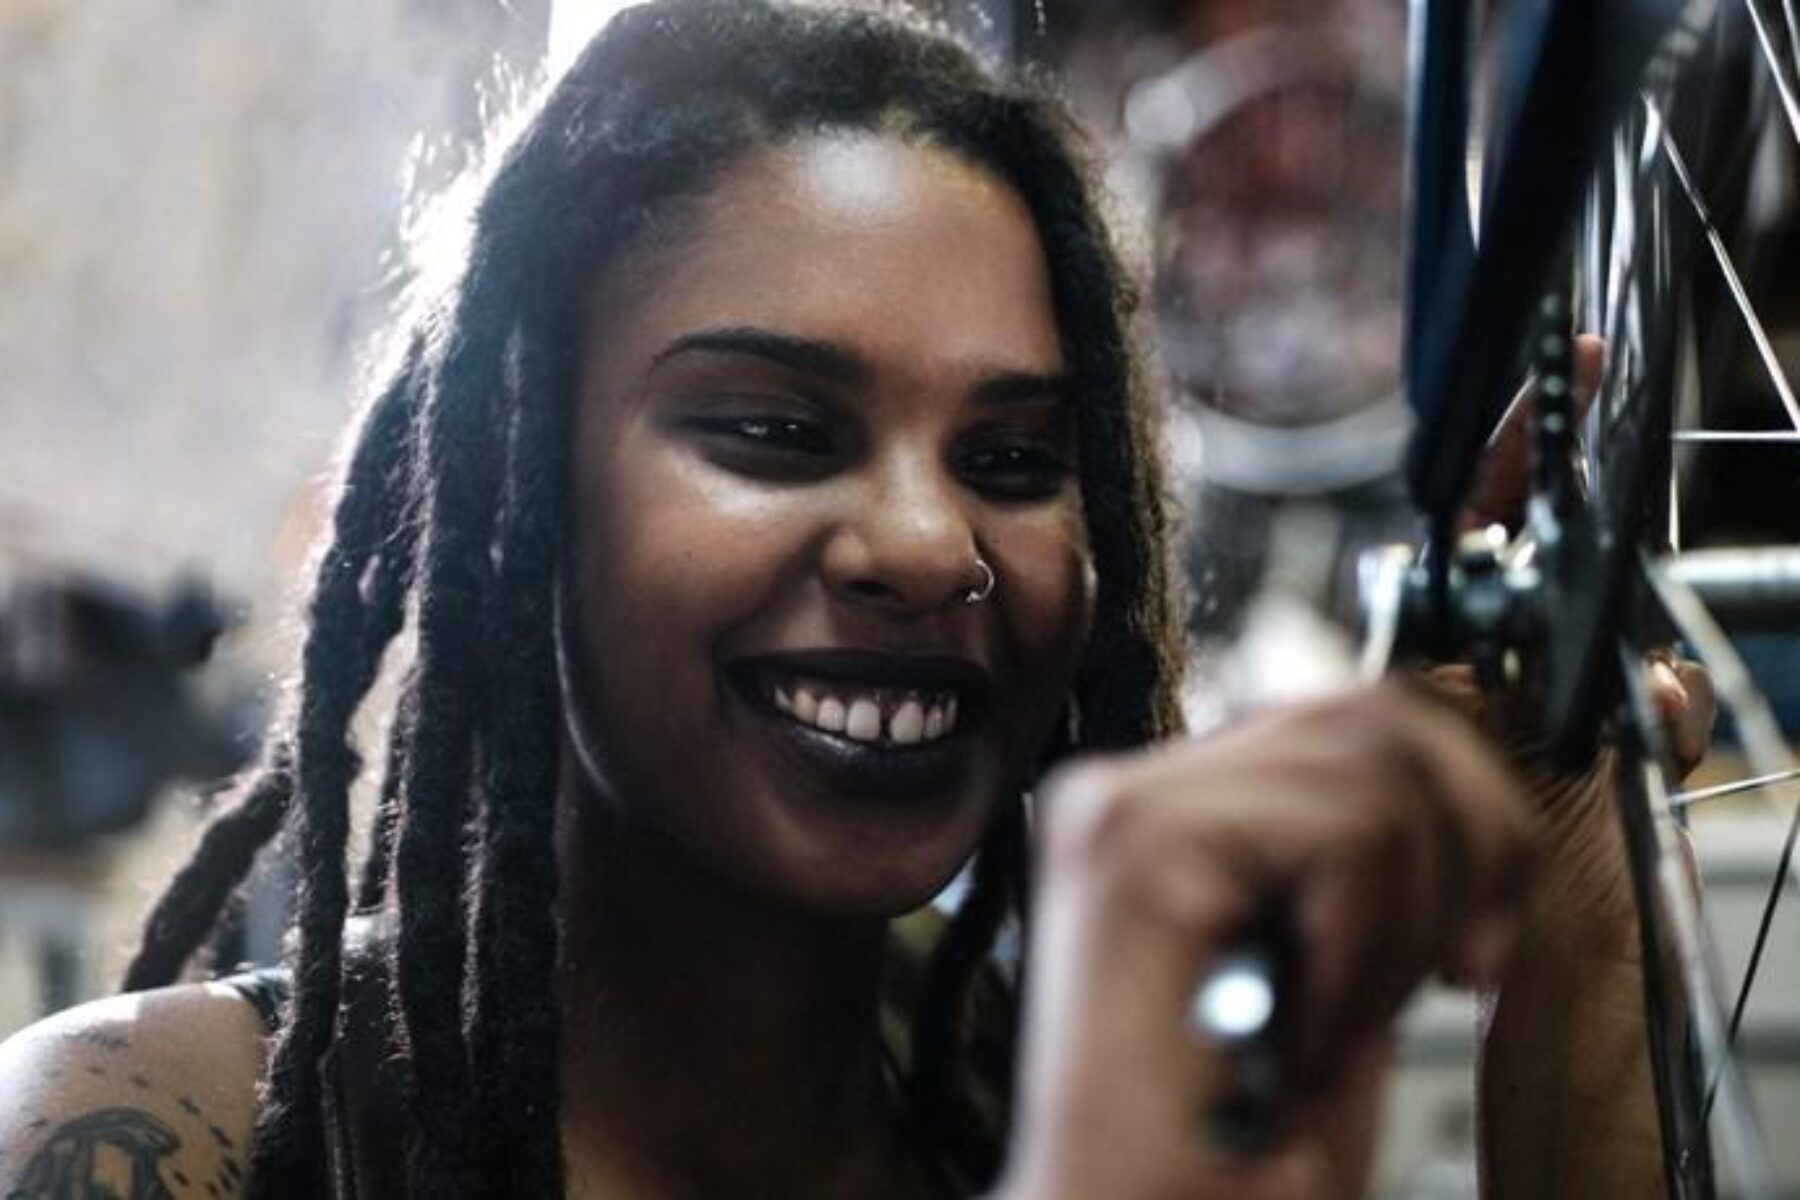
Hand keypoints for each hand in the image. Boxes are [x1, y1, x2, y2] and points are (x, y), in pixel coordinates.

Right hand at [999, 685, 1531, 1199]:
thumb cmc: (1223, 1153)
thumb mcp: (1330, 967)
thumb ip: (1357, 862)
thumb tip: (1452, 785)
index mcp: (1169, 808)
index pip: (1353, 716)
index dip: (1465, 810)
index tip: (1484, 934)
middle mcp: (1130, 791)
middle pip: (1373, 714)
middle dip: (1465, 845)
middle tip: (1454, 971)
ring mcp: (1121, 807)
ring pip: (1370, 767)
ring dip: (1405, 921)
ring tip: (1341, 1023)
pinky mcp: (1134, 847)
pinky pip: (1344, 839)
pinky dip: (1365, 958)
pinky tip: (1305, 1037)